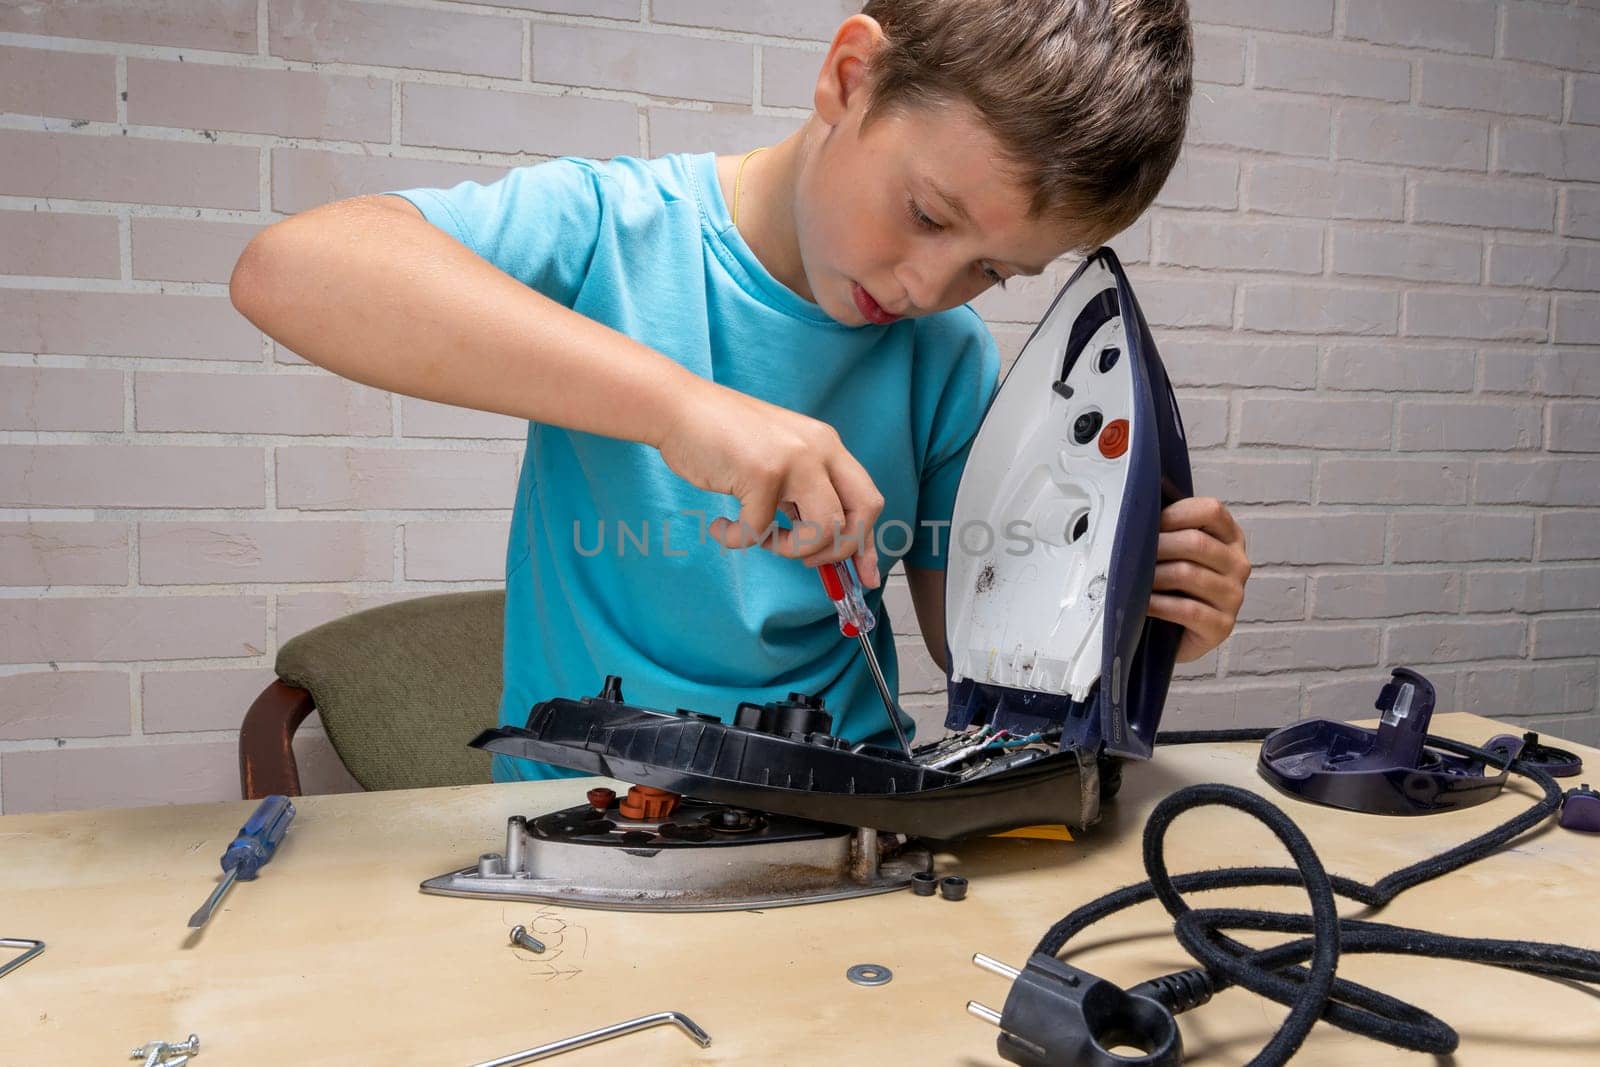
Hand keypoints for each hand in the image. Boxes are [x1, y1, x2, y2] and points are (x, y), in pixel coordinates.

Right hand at [651, 379, 885, 586]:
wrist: (678, 408)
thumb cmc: (721, 438)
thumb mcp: (778, 459)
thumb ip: (804, 491)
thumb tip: (822, 545)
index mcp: (827, 445)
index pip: (868, 499)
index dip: (867, 544)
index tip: (865, 576)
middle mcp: (820, 449)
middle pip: (861, 516)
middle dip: (838, 551)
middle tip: (804, 558)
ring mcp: (794, 460)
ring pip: (822, 531)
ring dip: (788, 549)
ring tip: (758, 535)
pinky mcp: (763, 473)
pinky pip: (760, 532)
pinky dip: (736, 539)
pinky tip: (720, 525)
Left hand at [1147, 497, 1249, 662]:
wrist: (1175, 634)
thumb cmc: (1173, 586)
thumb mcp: (1176, 551)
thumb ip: (1168, 527)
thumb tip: (1140, 501)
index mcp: (1230, 537)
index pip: (1211, 511)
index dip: (1174, 514)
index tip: (1147, 523)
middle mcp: (1238, 564)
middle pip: (1196, 543)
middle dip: (1156, 546)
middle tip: (1129, 554)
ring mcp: (1233, 596)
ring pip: (1187, 574)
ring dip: (1152, 576)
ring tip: (1132, 579)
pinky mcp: (1222, 626)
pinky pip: (1186, 609)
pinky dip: (1157, 604)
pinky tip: (1142, 604)